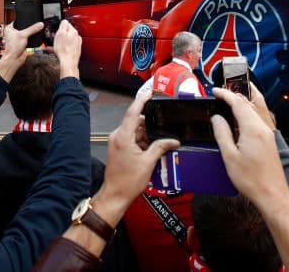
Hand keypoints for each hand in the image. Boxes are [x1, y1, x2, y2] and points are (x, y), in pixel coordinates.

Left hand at [2, 21, 41, 61]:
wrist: (14, 59)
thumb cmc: (12, 48)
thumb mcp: (24, 35)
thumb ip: (33, 29)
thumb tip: (39, 24)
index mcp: (9, 28)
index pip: (18, 21)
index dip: (24, 20)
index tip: (30, 18)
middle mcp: (13, 33)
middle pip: (24, 27)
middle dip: (29, 27)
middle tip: (34, 25)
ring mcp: (18, 38)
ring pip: (27, 33)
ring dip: (31, 33)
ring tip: (34, 32)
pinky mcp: (22, 43)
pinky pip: (29, 38)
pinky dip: (32, 38)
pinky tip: (34, 38)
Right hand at [52, 20, 81, 78]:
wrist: (68, 63)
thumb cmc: (64, 50)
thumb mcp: (60, 34)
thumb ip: (63, 25)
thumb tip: (64, 21)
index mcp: (74, 31)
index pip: (66, 24)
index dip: (59, 28)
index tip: (56, 32)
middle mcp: (77, 37)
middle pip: (66, 33)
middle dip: (60, 35)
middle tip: (55, 40)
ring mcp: (77, 44)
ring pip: (67, 40)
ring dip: (61, 42)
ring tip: (55, 47)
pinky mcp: (75, 50)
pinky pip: (67, 47)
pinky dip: (63, 48)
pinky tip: (59, 51)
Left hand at [95, 92, 179, 222]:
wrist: (115, 195)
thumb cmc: (128, 181)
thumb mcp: (148, 162)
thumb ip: (161, 147)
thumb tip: (173, 140)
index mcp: (123, 137)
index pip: (132, 112)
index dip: (142, 101)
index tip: (149, 93)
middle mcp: (118, 136)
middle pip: (136, 122)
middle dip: (150, 124)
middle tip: (163, 127)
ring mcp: (117, 141)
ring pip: (135, 130)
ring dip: (147, 135)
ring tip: (158, 144)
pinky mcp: (118, 147)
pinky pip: (132, 138)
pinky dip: (142, 141)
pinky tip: (151, 149)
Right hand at [210, 87, 288, 204]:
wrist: (272, 194)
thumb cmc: (251, 179)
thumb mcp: (229, 156)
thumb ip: (222, 133)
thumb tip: (217, 118)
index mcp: (252, 129)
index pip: (238, 103)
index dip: (225, 95)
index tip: (215, 91)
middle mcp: (263, 129)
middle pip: (247, 106)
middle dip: (233, 98)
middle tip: (219, 96)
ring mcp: (268, 135)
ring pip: (253, 113)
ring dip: (240, 107)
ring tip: (226, 107)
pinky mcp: (269, 142)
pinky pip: (257, 122)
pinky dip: (246, 117)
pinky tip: (238, 125)